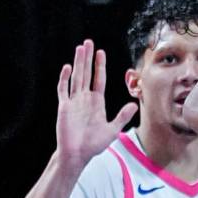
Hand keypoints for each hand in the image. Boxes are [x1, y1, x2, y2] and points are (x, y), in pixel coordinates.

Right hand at [54, 40, 137, 168]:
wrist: (77, 155)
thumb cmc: (94, 144)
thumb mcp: (112, 129)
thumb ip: (122, 117)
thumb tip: (134, 105)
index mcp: (96, 102)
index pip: (99, 79)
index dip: (100, 66)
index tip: (101, 52)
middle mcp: (84, 99)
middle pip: (86, 73)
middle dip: (88, 58)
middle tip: (88, 42)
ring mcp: (73, 102)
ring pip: (76, 77)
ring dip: (78, 63)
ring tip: (79, 49)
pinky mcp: (64, 107)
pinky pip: (63, 90)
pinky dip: (65, 79)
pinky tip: (68, 68)